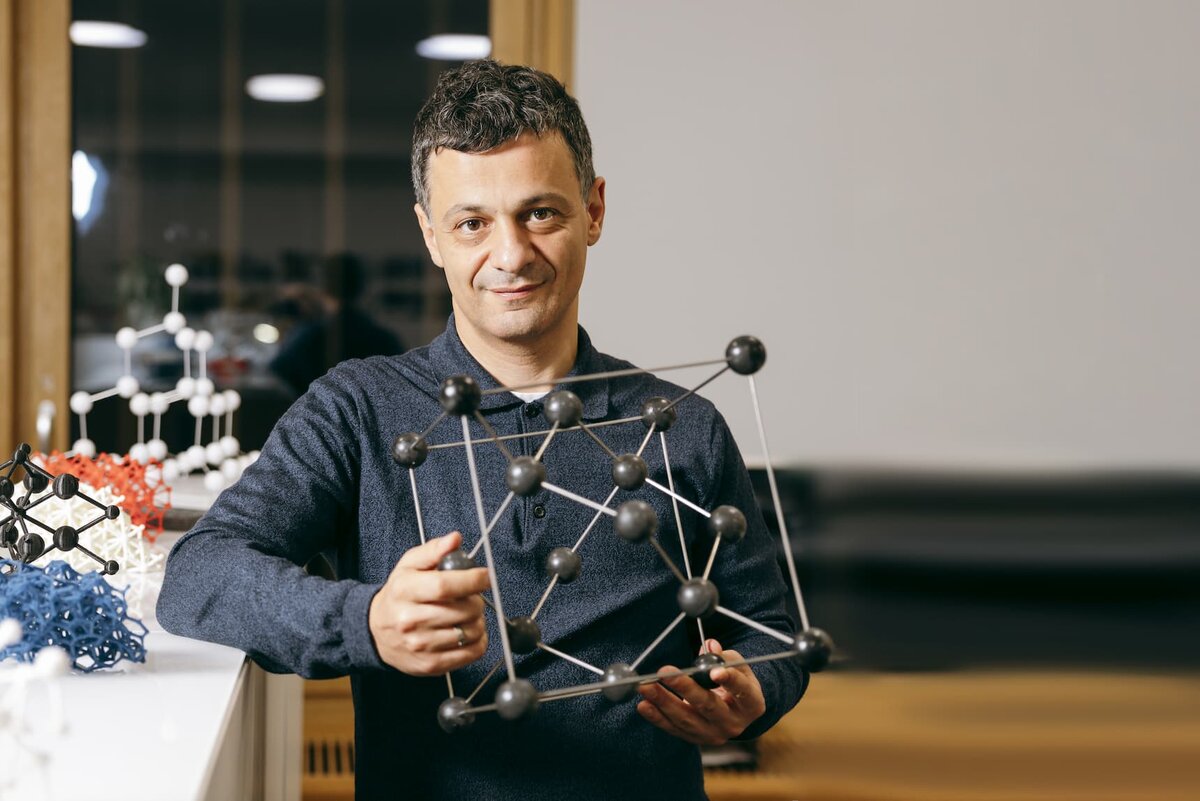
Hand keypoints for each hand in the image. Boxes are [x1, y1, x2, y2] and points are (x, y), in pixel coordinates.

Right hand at [368, 532, 489, 675]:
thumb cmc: (399, 595)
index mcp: (405, 591)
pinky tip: (469, 631)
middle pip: (462, 610)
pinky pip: (471, 653)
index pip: (444, 586)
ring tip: (467, 614)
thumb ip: (434, 550)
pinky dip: (479, 641)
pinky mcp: (431, 665)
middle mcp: (410, 620)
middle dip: (477, 600)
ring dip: (478, 621)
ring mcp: (421, 645)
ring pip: (470, 632)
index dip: (472, 580)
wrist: (375, 631)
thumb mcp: (409, 565)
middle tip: (471, 597)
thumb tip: (455, 539)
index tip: (485, 576)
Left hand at [636, 639, 765, 745]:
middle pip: (708, 705)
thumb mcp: (739, 668)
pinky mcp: (696, 739)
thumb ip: (725, 656)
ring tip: (646, 687)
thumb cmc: (737, 684)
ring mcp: (714, 734)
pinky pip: (674, 729)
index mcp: (752, 704)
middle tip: (664, 672)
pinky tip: (644, 705)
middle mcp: (734, 723)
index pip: (742, 691)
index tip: (713, 671)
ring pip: (687, 719)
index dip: (729, 680)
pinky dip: (657, 717)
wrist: (736, 712)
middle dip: (684, 688)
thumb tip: (709, 646)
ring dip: (663, 702)